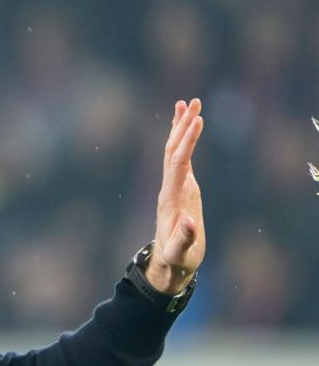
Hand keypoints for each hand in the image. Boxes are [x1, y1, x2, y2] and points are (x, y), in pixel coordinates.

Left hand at [148, 98, 205, 294]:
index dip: (187, 142)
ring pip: (174, 152)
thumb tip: (191, 223)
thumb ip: (185, 238)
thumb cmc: (177, 259)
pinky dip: (182, 141)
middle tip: (193, 101)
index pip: (178, 163)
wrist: (168, 264)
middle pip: (173, 151)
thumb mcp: (181, 252)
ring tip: (187, 104)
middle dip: (182, 126)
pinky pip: (179, 159)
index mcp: (171, 198)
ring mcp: (174, 187)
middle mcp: (169, 188)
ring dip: (180, 128)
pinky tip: (185, 128)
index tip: (197, 121)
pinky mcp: (181, 189)